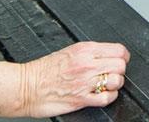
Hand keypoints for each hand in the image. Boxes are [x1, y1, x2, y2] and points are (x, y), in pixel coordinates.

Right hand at [16, 41, 130, 117]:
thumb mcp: (68, 51)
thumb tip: (108, 54)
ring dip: (114, 84)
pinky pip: (107, 98)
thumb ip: (90, 52)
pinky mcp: (82, 99)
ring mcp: (85, 82)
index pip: (118, 50)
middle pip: (121, 65)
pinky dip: (109, 97)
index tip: (119, 59)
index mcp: (84, 50)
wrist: (27, 86)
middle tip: (111, 73)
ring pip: (117, 81)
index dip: (122, 56)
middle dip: (119, 70)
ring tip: (105, 84)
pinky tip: (102, 94)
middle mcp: (87, 64)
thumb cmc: (43, 70)